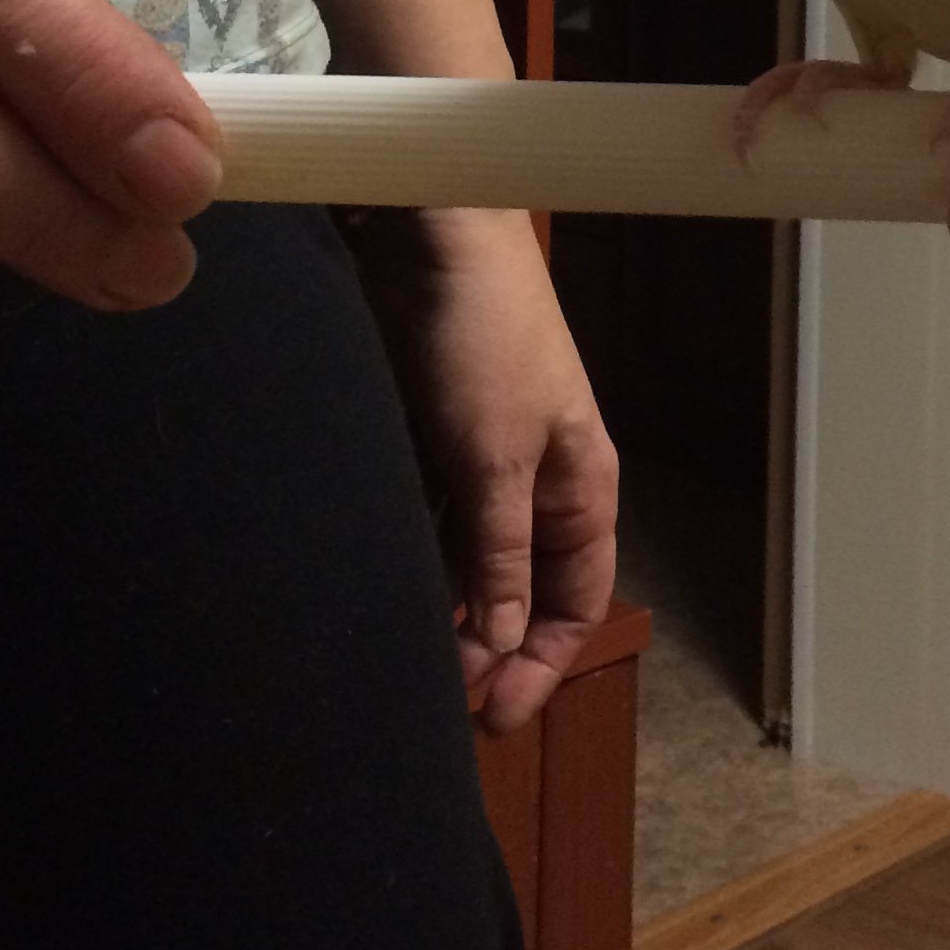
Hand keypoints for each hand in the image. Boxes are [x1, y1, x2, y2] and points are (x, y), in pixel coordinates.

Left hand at [360, 205, 619, 735]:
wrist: (432, 232)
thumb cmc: (483, 339)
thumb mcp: (496, 458)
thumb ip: (501, 554)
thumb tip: (507, 647)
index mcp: (579, 486)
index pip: (575, 601)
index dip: (541, 665)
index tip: (492, 717)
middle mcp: (534, 480)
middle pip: (519, 588)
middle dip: (484, 648)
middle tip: (431, 700)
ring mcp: (478, 456)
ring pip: (465, 558)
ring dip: (439, 606)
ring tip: (393, 656)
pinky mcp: (425, 434)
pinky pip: (420, 519)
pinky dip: (404, 557)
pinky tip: (370, 587)